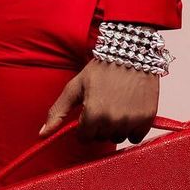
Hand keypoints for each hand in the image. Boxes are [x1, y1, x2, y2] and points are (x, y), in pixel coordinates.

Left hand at [38, 58, 160, 143]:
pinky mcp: (147, 118)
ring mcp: (131, 120)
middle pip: (101, 138)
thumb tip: (42, 134)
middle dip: (99, 125)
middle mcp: (112, 121)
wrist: (131, 52)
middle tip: (103, 104)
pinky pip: (136, 136)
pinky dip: (132, 128)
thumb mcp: (75, 87)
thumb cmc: (101, 68)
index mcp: (92, 115)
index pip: (84, 137)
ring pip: (118, 137)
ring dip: (116, 127)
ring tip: (117, 105)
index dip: (84, 124)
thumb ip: (57, 112)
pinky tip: (129, 111)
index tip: (89, 110)